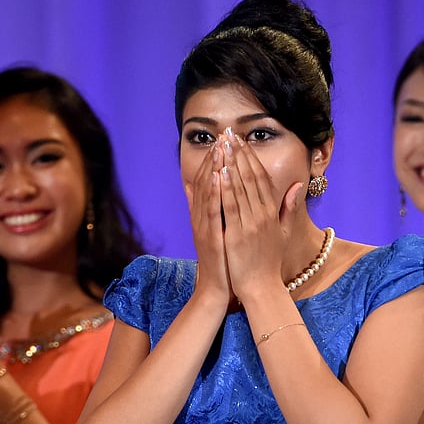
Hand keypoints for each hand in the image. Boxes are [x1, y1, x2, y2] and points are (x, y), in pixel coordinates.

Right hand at [184, 141, 232, 306]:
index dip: (215, 159)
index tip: (224, 140)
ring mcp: (204, 225)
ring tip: (221, 147)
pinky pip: (213, 210)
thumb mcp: (214, 230)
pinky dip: (215, 192)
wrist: (217, 288)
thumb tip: (199, 188)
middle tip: (223, 135)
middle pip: (207, 181)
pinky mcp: (209, 236)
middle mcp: (201, 216)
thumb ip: (208, 209)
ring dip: (214, 168)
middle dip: (215, 157)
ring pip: (208, 191)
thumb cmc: (221, 259)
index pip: (209, 180)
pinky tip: (221, 176)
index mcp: (205, 213)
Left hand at [219, 130, 303, 300]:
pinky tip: (218, 172)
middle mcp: (263, 215)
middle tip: (230, 134)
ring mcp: (250, 224)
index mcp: (272, 213)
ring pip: (240, 188)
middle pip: (251, 178)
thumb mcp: (284, 232)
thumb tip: (298, 185)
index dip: (252, 158)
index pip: (262, 178)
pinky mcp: (237, 234)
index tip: (242, 142)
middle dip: (240, 154)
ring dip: (231, 164)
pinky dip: (224, 188)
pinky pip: (230, 207)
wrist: (262, 288)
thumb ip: (289, 207)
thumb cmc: (270, 262)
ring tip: (223, 145)